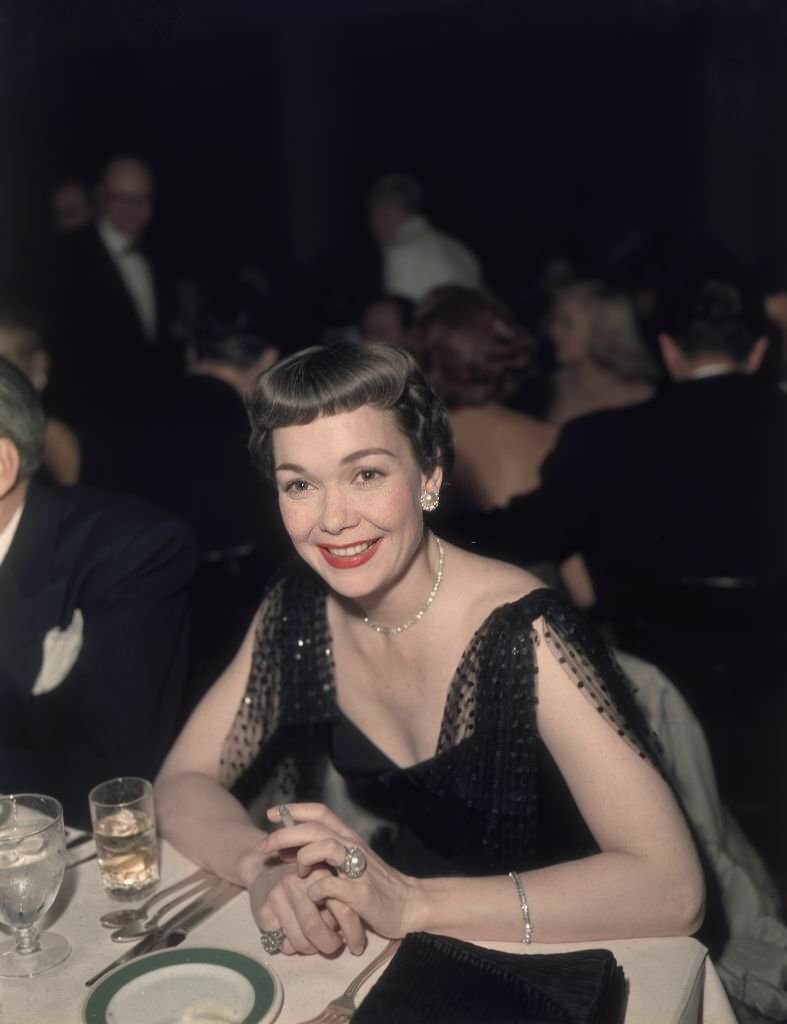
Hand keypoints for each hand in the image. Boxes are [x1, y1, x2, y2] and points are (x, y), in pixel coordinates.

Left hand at [259, 803, 419, 942]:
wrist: (408, 905)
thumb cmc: (375, 885)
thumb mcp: (349, 863)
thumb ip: (324, 854)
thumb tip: (288, 848)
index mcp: (349, 837)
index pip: (320, 811)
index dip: (294, 809)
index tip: (271, 814)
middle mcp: (353, 846)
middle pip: (313, 828)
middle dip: (284, 834)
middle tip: (264, 846)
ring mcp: (358, 868)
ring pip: (324, 845)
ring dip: (303, 857)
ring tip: (298, 873)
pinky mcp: (361, 893)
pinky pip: (330, 885)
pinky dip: (315, 890)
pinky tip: (314, 899)